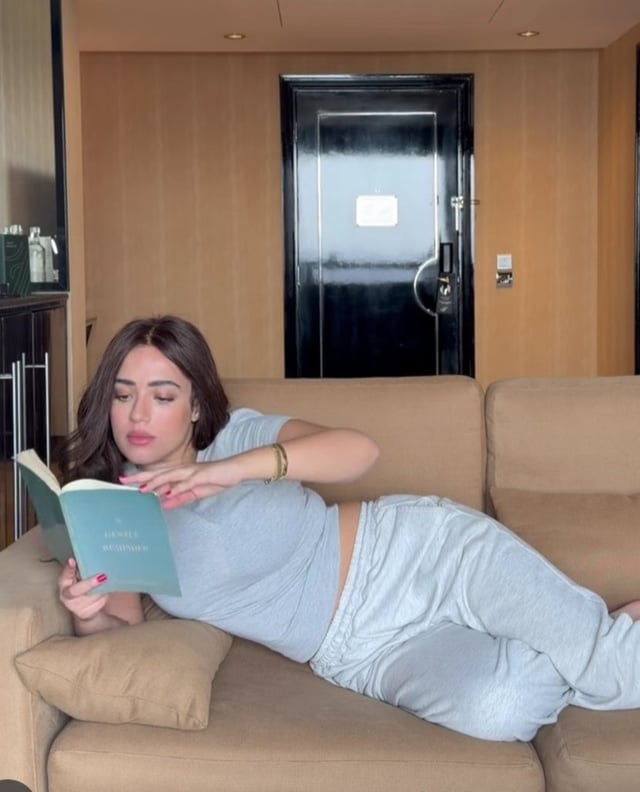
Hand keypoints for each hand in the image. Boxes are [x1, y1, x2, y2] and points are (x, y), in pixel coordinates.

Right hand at [58, 558, 108, 620]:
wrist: (84, 609)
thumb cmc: (82, 588)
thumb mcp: (78, 578)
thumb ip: (79, 569)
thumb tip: (82, 557)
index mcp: (63, 585)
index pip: (63, 576)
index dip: (68, 569)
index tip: (72, 560)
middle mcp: (66, 597)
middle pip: (76, 591)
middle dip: (89, 583)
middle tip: (102, 576)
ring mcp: (76, 607)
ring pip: (91, 597)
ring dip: (101, 589)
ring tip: (106, 581)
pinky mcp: (86, 613)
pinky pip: (99, 603)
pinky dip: (104, 596)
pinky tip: (105, 591)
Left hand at [120, 459, 242, 508]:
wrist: (234, 470)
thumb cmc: (216, 479)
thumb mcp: (196, 492)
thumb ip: (180, 497)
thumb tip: (164, 503)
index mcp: (180, 474)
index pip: (157, 475)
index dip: (141, 478)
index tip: (126, 482)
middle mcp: (183, 470)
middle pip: (158, 473)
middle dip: (141, 477)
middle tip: (123, 481)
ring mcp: (192, 472)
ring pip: (170, 476)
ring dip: (156, 482)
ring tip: (142, 488)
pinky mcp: (202, 476)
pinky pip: (188, 482)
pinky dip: (178, 487)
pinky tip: (169, 492)